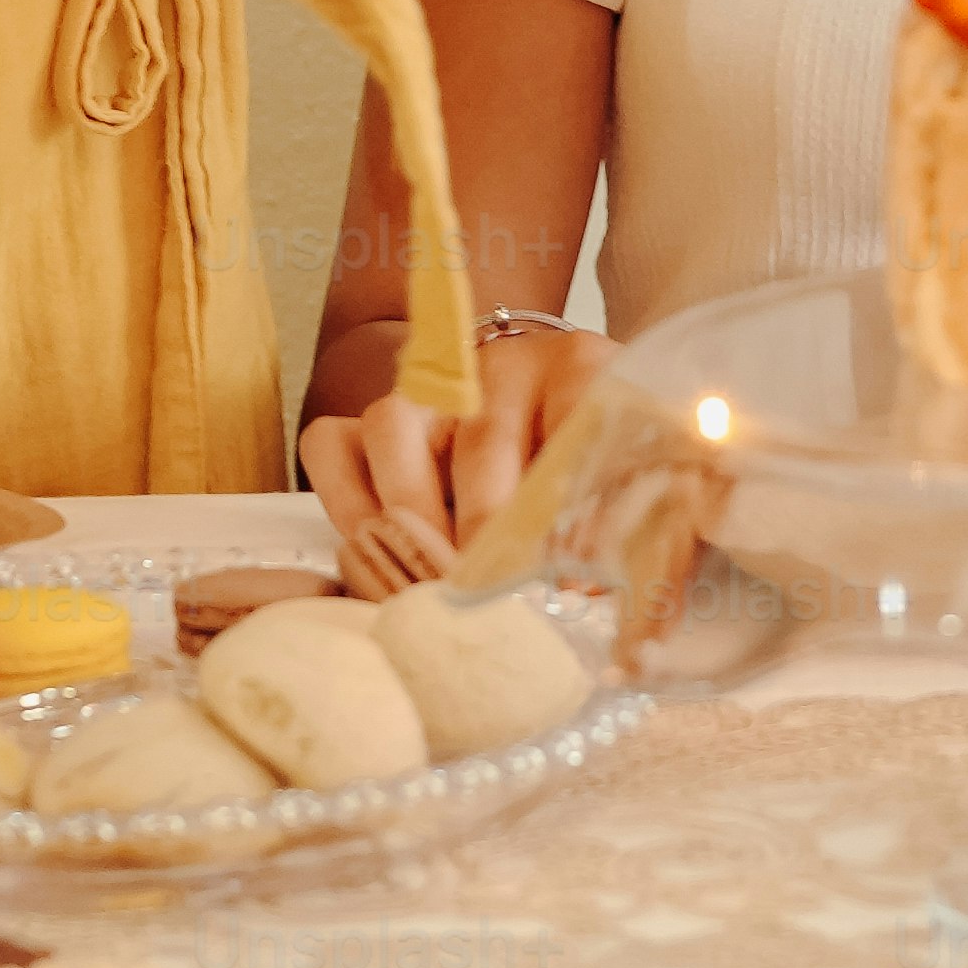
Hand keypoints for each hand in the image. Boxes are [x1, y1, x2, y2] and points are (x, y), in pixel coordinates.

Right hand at [298, 318, 613, 589]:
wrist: (552, 407)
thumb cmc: (598, 459)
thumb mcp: (634, 474)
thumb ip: (636, 523)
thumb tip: (617, 604)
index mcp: (578, 365)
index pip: (580, 419)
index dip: (577, 506)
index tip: (580, 578)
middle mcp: (498, 364)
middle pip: (483, 435)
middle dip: (488, 526)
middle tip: (497, 593)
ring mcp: (426, 386)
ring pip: (393, 425)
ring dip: (412, 514)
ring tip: (432, 581)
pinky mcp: (377, 417)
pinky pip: (331, 444)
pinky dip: (345, 502)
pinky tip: (375, 559)